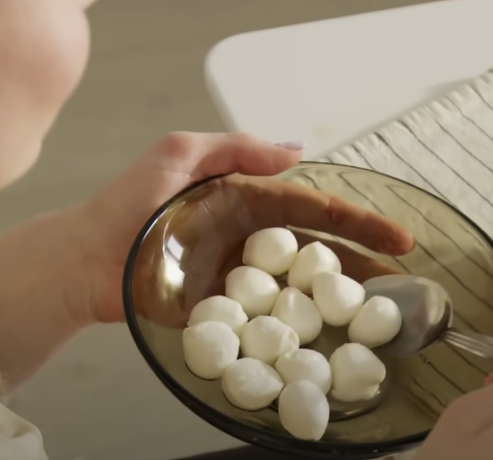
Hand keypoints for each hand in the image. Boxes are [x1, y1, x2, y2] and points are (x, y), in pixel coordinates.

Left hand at [73, 132, 414, 325]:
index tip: (399, 236)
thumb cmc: (125, 204)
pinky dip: (304, 334)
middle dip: (367, 267)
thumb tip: (297, 152)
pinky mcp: (228, 315)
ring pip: (305, 292)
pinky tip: (332, 345)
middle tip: (408, 284)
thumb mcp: (176, 154)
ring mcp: (245, 282)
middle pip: (322, 254)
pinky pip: (272, 323)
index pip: (317, 209)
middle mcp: (256, 242)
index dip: (360, 221)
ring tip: (384, 319)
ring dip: (346, 304)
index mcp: (252, 201)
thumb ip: (233, 148)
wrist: (84, 261)